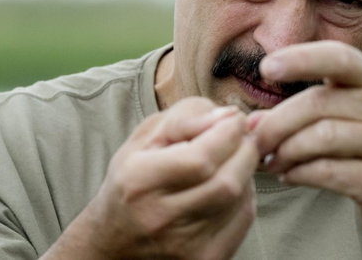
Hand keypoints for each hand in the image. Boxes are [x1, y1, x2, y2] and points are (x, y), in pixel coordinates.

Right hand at [84, 98, 258, 259]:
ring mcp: (185, 245)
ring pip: (240, 199)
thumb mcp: (145, 137)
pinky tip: (230, 187)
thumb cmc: (132, 180)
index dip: (229, 133)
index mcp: (139, 180)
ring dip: (246, 171)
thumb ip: (186, 118)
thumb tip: (229, 116)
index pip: (201, 158)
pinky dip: (245, 195)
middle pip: (227, 181)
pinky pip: (243, 219)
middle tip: (242, 136)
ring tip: (232, 160)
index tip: (235, 119)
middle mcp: (160, 218)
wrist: (115, 239)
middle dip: (245, 150)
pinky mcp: (205, 258)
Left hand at [252, 41, 361, 245]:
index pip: (339, 57)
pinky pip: (328, 172)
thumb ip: (311, 109)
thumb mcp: (359, 116)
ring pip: (320, 138)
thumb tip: (251, 121)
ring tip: (269, 161)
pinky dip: (299, 174)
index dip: (301, 58)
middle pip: (318, 104)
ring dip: (284, 151)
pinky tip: (289, 175)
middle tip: (253, 138)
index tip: (266, 69)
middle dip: (276, 122)